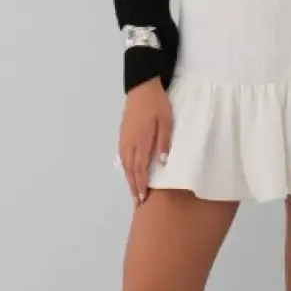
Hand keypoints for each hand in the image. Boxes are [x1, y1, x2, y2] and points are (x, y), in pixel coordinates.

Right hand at [118, 78, 172, 205]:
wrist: (141, 87)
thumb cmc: (157, 104)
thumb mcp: (166, 122)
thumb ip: (164, 143)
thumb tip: (162, 164)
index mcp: (140, 142)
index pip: (139, 170)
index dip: (141, 186)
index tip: (143, 200)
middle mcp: (129, 143)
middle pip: (130, 171)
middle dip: (133, 187)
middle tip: (138, 203)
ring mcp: (124, 139)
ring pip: (125, 165)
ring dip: (129, 179)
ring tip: (134, 192)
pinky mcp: (123, 135)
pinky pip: (123, 157)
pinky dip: (126, 169)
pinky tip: (130, 173)